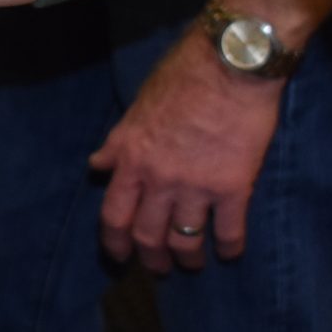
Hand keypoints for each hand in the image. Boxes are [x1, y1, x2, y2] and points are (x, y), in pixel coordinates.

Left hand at [89, 30, 285, 272]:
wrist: (230, 64)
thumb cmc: (182, 77)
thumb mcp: (136, 109)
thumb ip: (118, 142)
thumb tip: (98, 165)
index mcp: (131, 159)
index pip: (113, 214)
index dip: (114, 242)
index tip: (119, 256)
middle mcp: (158, 179)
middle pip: (147, 235)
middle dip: (150, 258)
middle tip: (158, 268)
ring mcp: (196, 186)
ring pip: (185, 240)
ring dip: (187, 258)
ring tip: (192, 264)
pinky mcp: (234, 186)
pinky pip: (228, 230)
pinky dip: (228, 247)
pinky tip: (230, 253)